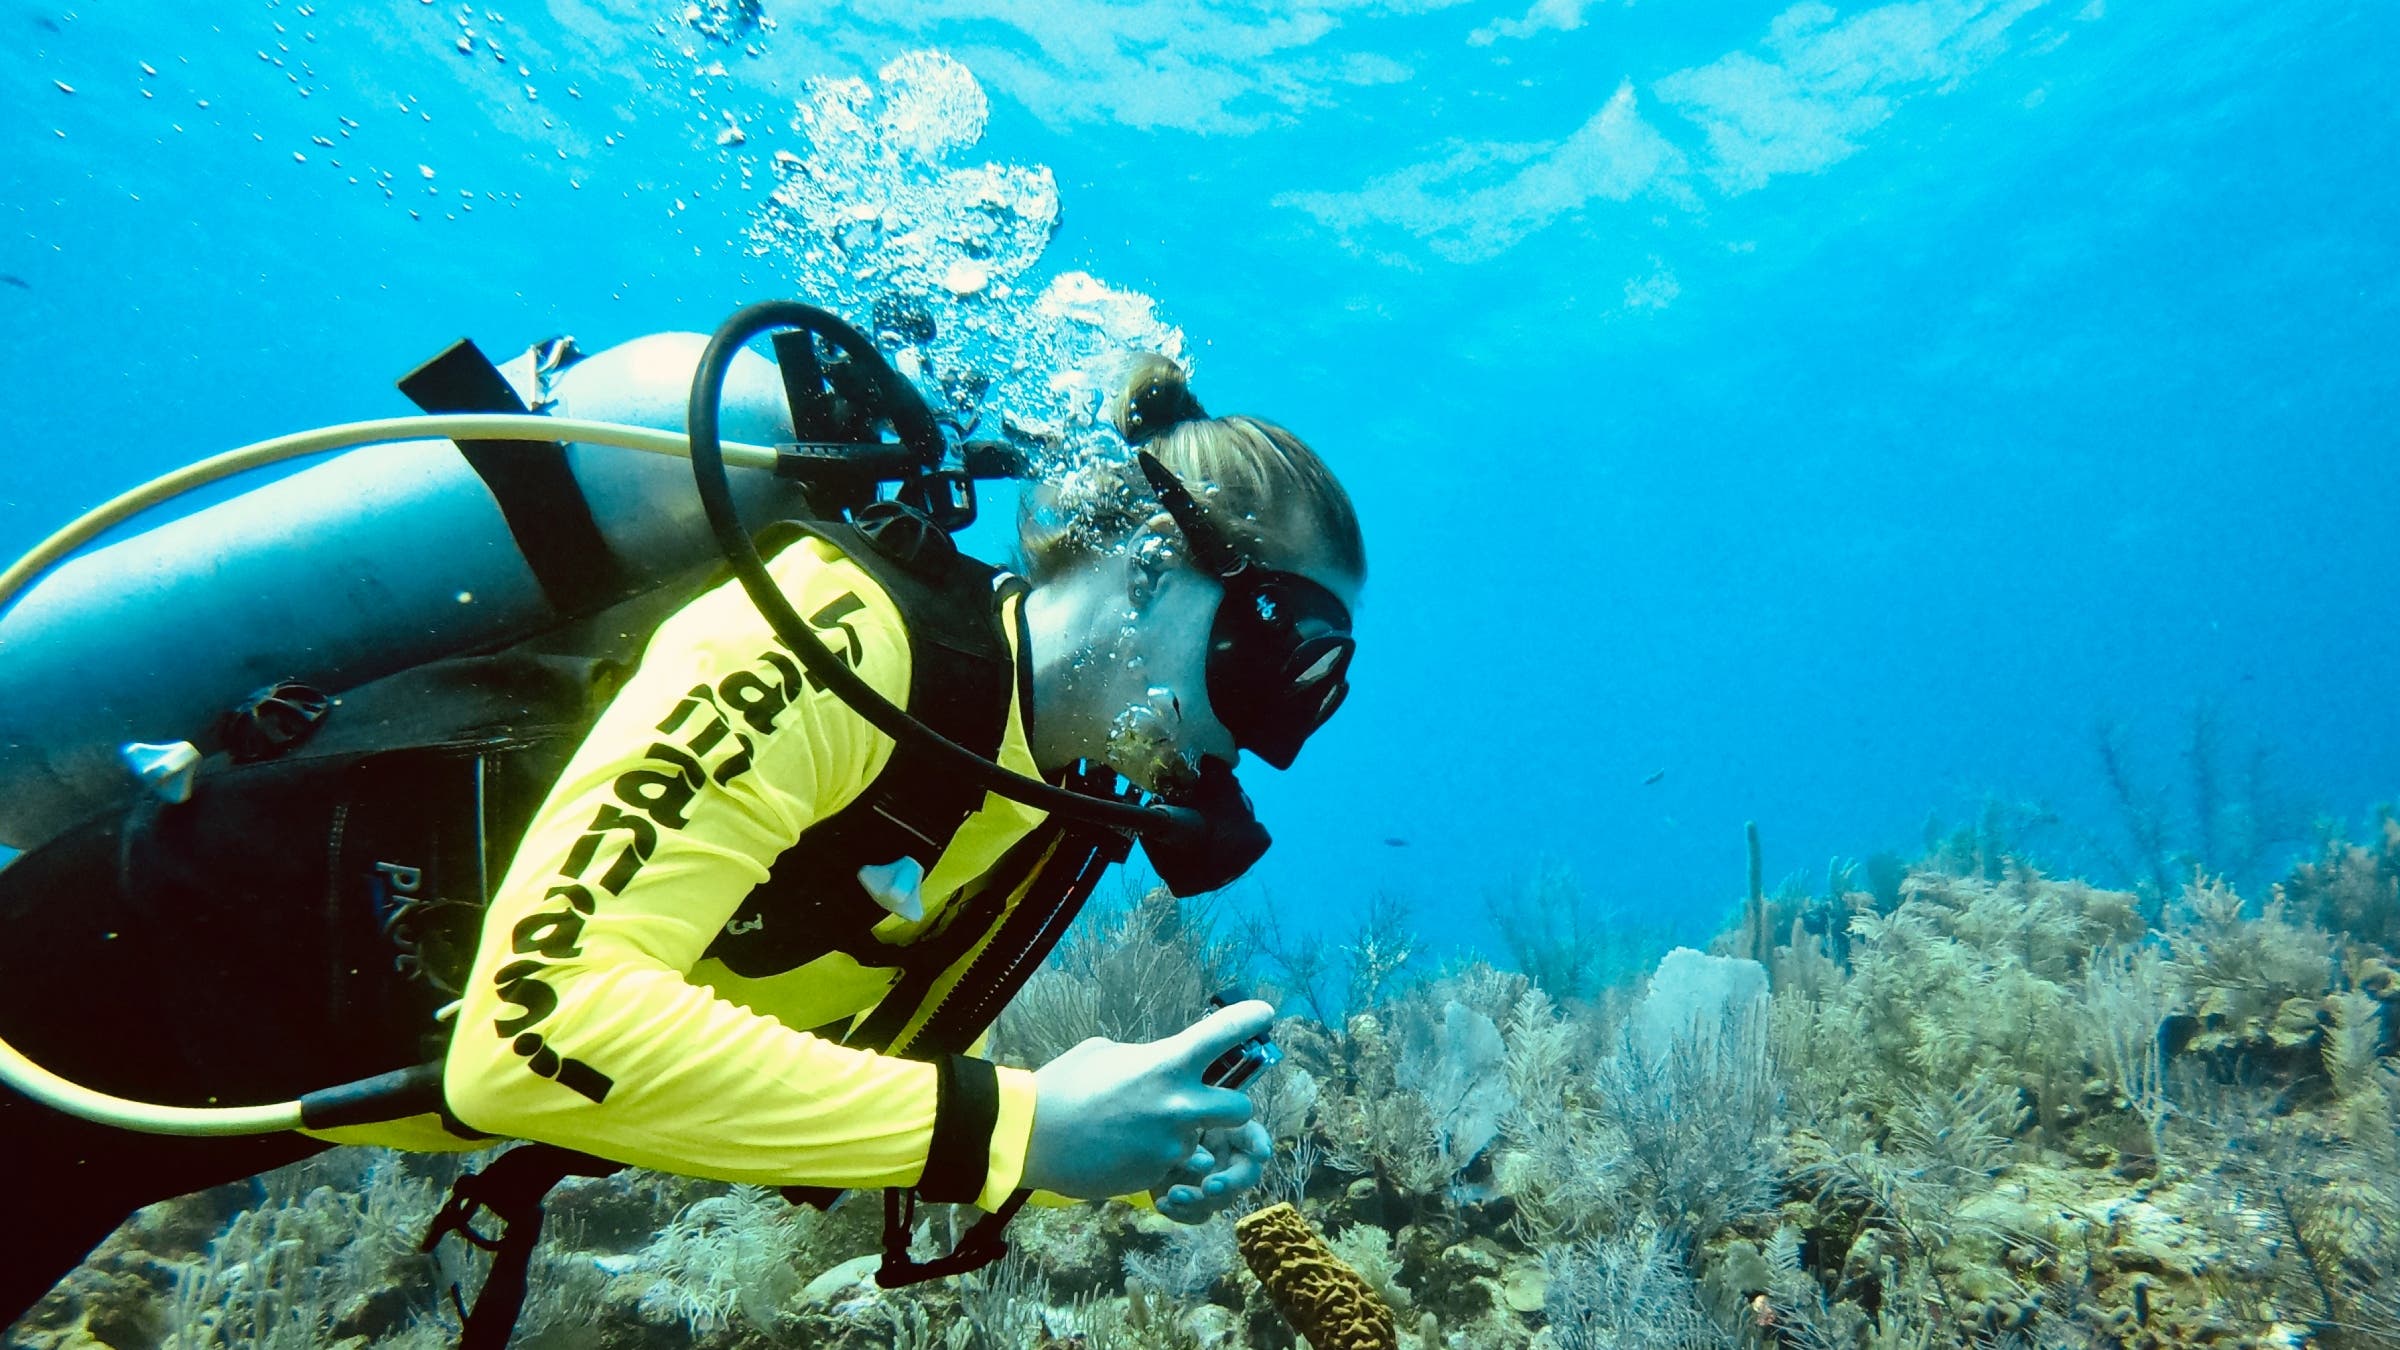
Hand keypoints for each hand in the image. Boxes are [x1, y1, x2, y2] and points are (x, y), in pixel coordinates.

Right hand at [1020, 1000, 1273, 1201]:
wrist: (1032, 1138)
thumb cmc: (1063, 1086)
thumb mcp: (1106, 1052)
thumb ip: (1147, 1057)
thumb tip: (1160, 1062)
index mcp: (1167, 1063)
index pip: (1225, 1034)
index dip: (1251, 1020)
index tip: (1264, 1015)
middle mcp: (1180, 1105)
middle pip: (1243, 1108)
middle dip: (1231, 1107)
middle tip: (1212, 1102)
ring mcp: (1172, 1145)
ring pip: (1210, 1145)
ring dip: (1193, 1139)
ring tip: (1155, 1132)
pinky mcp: (1157, 1176)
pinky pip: (1179, 1169)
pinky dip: (1165, 1162)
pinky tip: (1134, 1152)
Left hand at [1151, 1118, 1272, 1223]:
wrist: (1140, 1137)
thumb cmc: (1162, 1118)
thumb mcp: (1178, 1113)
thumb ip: (1196, 1127)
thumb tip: (1207, 1161)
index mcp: (1230, 1131)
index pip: (1253, 1134)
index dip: (1260, 1143)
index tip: (1262, 1153)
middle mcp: (1229, 1158)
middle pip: (1244, 1175)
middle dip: (1230, 1183)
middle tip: (1209, 1186)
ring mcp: (1214, 1182)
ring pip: (1221, 1200)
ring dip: (1199, 1200)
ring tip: (1174, 1194)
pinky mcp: (1197, 1202)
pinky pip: (1198, 1214)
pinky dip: (1181, 1212)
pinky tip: (1162, 1203)